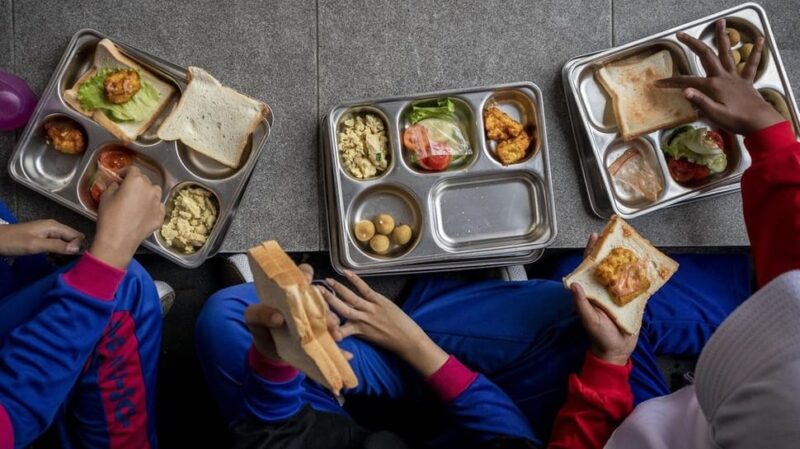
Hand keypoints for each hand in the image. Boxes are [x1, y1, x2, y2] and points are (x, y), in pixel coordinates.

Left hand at [0, 219, 83, 255]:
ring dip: (66, 251)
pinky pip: (58, 243)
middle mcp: (54, 227)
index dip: (77, 247)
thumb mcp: (35, 245)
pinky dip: (59, 251)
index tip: (70, 258)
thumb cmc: (14, 242)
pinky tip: (55, 258)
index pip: (77, 235)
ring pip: (66, 241)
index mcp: (54, 226)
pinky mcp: (44, 237)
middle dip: (74, 249)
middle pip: (73, 238)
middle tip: (67, 262)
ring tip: (61, 262)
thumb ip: (56, 246)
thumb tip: (77, 248)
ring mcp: (49, 232)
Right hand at [90, 166, 164, 268]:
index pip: (132, 170)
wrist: (119, 239)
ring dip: (147, 193)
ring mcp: (158, 203)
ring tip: (137, 200)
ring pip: (154, 192)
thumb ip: (113, 185)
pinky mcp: (161, 216)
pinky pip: (157, 207)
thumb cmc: (110, 216)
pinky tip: (143, 213)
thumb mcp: (105, 196)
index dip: (124, 172)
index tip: (119, 178)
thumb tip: (118, 184)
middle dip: (135, 183)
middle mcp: (151, 189)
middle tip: (126, 190)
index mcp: (136, 181)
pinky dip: (152, 207)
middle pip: (144, 180)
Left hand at [245, 264, 348, 361]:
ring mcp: (314, 321)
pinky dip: (340, 350)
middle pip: (320, 300)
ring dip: (334, 327)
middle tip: (328, 321)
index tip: (307, 283)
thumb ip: (259, 314)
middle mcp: (306, 304)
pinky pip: (332, 343)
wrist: (267, 353)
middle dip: (326, 310)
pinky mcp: (319, 338)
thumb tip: (278, 317)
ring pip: (330, 319)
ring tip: (335, 337)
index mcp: (290, 293)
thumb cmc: (262, 329)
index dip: (306, 276)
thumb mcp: (253, 319)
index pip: (301, 275)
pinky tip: (345, 355)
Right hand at [321, 270, 447, 376]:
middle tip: (314, 291)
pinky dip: (354, 280)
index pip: (337, 327)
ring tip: (326, 280)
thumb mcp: (369, 338)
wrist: (407, 340)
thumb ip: (358, 330)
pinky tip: (346, 273)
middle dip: (326, 299)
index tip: (315, 315)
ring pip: (349, 297)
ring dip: (337, 288)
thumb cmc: (389, 341)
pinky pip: (364, 289)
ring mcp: (369, 309)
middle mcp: (360, 320)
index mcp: (357, 331)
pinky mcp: (378, 301)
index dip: (325, 322)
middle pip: (339, 308)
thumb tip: (348, 323)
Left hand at [571, 233, 638, 365]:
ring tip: (632, 245)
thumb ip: (581, 304)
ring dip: (626, 260)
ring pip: (621, 272)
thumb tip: (574, 285)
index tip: (594, 237)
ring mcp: (618, 294)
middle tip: (615, 235)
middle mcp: (604, 289)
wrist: (617, 351)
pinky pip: (636, 285)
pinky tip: (646, 264)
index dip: (590, 252)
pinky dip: (640, 275)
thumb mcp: (589, 320)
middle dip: (609, 250)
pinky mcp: (632, 300)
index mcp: (591, 291)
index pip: (588, 268)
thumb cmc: (599, 336)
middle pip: (606, 265)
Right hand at [655, 19, 782, 135]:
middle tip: (680, 35)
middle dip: (691, 44)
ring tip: (720, 22)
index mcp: (713, 86)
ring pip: (727, 53)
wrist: (760, 122)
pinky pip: (751, 63)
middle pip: (705, 55)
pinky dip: (756, 51)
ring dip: (723, 36)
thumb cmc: (735, 120)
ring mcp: (735, 76)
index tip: (657, 83)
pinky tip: (760, 38)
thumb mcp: (714, 114)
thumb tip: (684, 91)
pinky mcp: (746, 80)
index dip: (671, 82)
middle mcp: (722, 76)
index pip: (687, 81)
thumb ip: (700, 101)